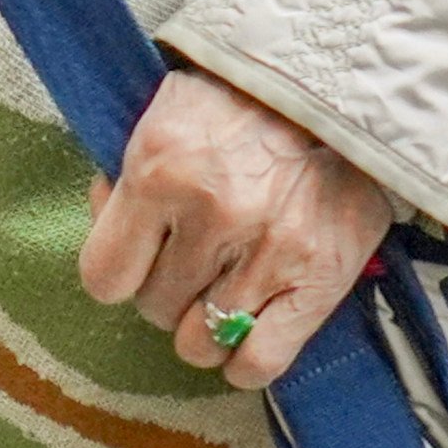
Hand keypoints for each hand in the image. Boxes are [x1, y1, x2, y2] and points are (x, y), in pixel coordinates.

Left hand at [79, 69, 388, 391]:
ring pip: (200, 342)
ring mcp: (268, 252)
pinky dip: (245, 359)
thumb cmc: (245, 97)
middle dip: (168, 286)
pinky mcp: (319, 278)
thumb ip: (128, 173)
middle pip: (154, 308)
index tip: (139, 255)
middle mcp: (212, 215)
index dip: (119, 268)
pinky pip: (259, 361)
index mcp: (160, 171)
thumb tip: (105, 218)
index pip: (104, 276)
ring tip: (224, 286)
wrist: (343, 85)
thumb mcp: (167, 111)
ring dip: (205, 322)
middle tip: (196, 255)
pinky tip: (247, 329)